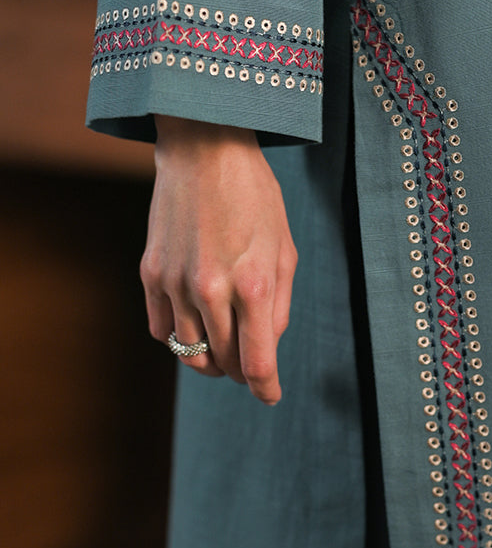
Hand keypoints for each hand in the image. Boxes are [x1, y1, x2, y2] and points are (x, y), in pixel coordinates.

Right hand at [140, 115, 297, 403]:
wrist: (204, 151)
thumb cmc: (255, 198)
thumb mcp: (285, 251)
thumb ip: (278, 307)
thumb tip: (265, 350)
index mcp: (253, 284)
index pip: (257, 363)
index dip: (266, 388)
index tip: (271, 396)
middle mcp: (211, 290)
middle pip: (224, 363)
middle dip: (242, 373)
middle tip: (251, 368)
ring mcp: (175, 283)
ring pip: (189, 352)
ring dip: (210, 361)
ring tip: (224, 352)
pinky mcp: (151, 273)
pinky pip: (161, 330)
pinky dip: (179, 339)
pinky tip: (195, 328)